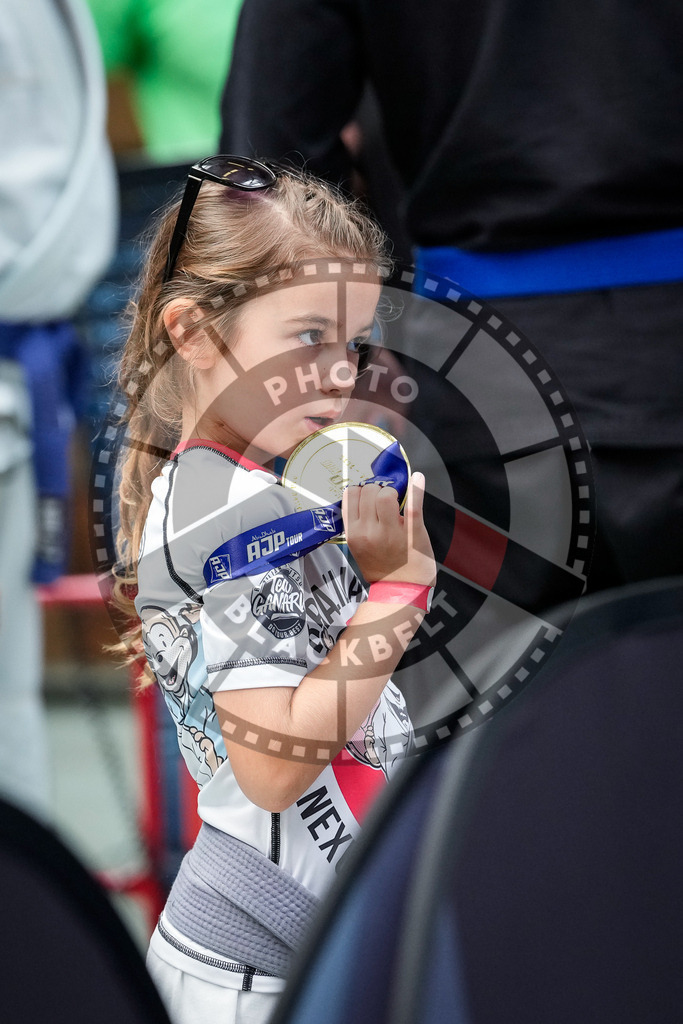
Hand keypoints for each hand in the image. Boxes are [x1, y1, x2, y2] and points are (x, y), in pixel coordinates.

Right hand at [342, 471, 435, 585]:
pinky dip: (417, 488)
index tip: (369, 494)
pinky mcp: (412, 532)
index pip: (351, 495)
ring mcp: (391, 531)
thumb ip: (359, 524)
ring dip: (393, 492)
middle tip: (386, 499)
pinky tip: (419, 479)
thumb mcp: (359, 548)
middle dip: (378, 489)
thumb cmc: (382, 569)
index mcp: (354, 533)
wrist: (400, 591)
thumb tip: (362, 498)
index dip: (361, 490)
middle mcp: (369, 531)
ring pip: (386, 493)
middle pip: (368, 490)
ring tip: (397, 501)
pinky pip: (413, 505)